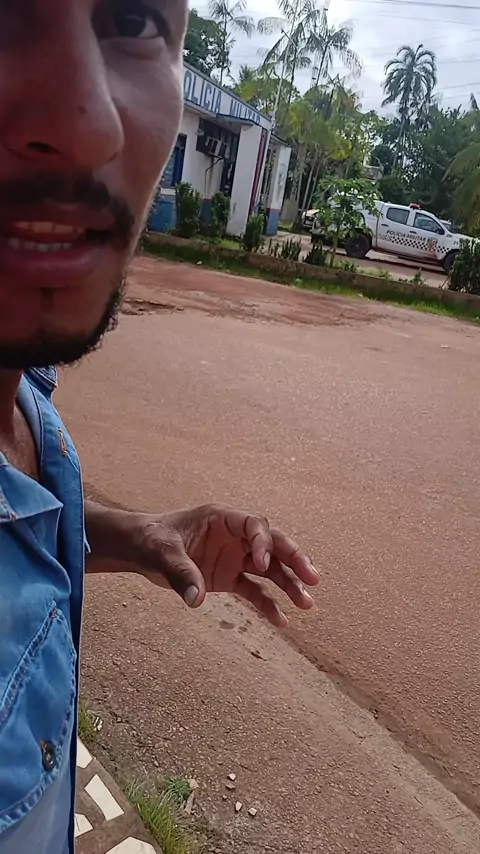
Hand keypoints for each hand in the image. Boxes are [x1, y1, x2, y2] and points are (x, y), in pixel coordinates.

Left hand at [127, 505, 318, 627]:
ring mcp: (234, 557)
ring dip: (290, 584)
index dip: (263, 542)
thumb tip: (197, 600)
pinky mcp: (229, 577)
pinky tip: (281, 621)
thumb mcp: (161, 552)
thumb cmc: (152, 540)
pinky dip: (268, 605)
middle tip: (313, 577)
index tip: (263, 564)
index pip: (254, 524)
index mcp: (222, 519)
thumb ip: (180, 573)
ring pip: (270, 569)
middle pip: (273, 544)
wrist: (141, 550)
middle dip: (294, 559)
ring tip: (307, 603)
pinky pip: (254, 591)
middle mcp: (234, 537)